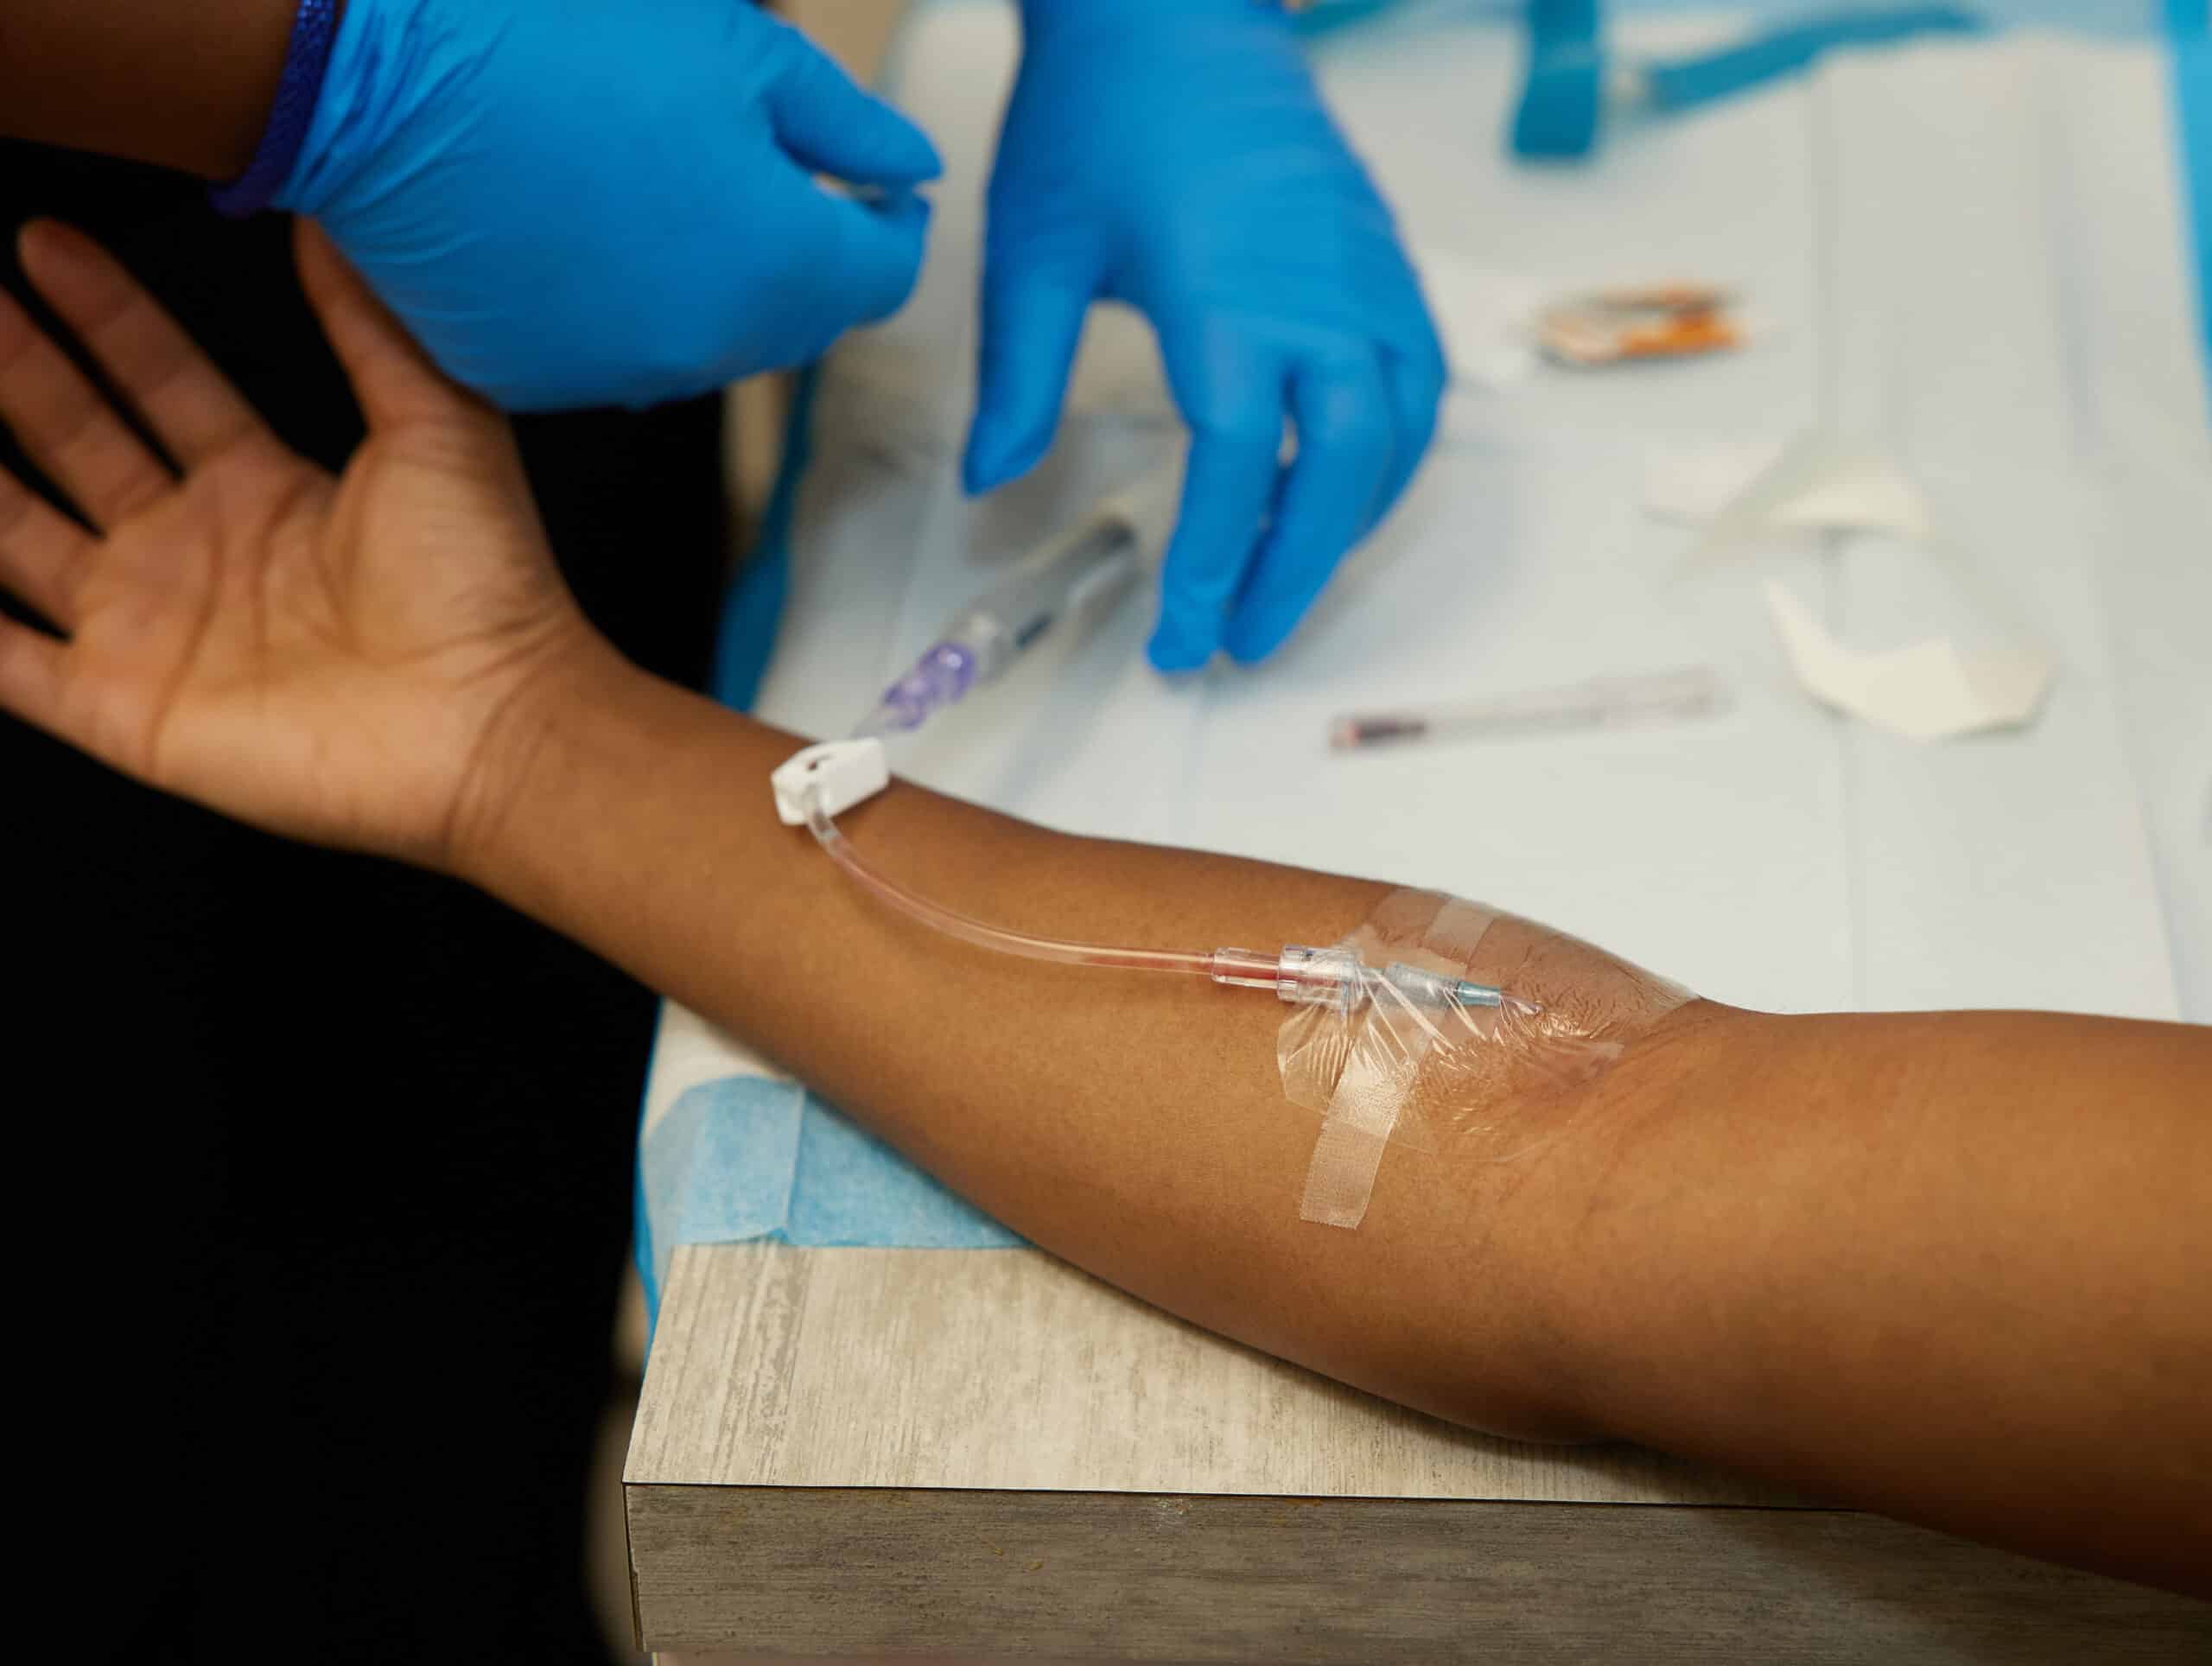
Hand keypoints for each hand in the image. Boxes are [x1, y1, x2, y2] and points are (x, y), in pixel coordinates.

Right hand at [0, 220, 605, 865]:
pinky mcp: (124, 711)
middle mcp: (196, 554)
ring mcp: (152, 634)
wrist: (491, 722)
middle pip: (74, 443)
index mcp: (267, 489)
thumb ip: (370, 326)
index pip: (159, 384)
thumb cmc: (484, 584)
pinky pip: (5, 667)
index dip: (103, 316)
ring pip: (15, 539)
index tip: (43, 240)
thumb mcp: (436, 425)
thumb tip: (327, 219)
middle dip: (15, 369)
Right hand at [277, 0, 940, 409]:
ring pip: (708, 341)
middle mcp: (712, 346)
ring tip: (674, 195)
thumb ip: (840, 126)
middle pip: (799, 318)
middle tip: (781, 186)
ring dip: (716, 285)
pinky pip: (613, 351)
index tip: (883, 191)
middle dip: (807, 258)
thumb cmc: (554, 32)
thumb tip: (907, 171)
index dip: (891, 226)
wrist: (372, 70)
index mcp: (782, 266)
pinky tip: (595, 230)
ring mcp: (617, 371)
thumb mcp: (739, 46)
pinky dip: (626, 304)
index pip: (883, 273)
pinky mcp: (532, 375)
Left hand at [966, 0, 1445, 669]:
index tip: (1182, 640)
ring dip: (1350, 524)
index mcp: (1226, 293)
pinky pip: (1420, 383)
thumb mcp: (1028, 247)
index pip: (1238, 465)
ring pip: (1399, 433)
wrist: (1174, 5)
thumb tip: (991, 483)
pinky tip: (1340, 494)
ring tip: (1286, 583)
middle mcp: (1319, 291)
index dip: (1215, 567)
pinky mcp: (1383, 260)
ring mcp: (1365, 273)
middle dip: (1296, 573)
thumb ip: (1017, 377)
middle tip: (1242, 643)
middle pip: (1341, 470)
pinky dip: (1390, 457)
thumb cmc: (1098, 113)